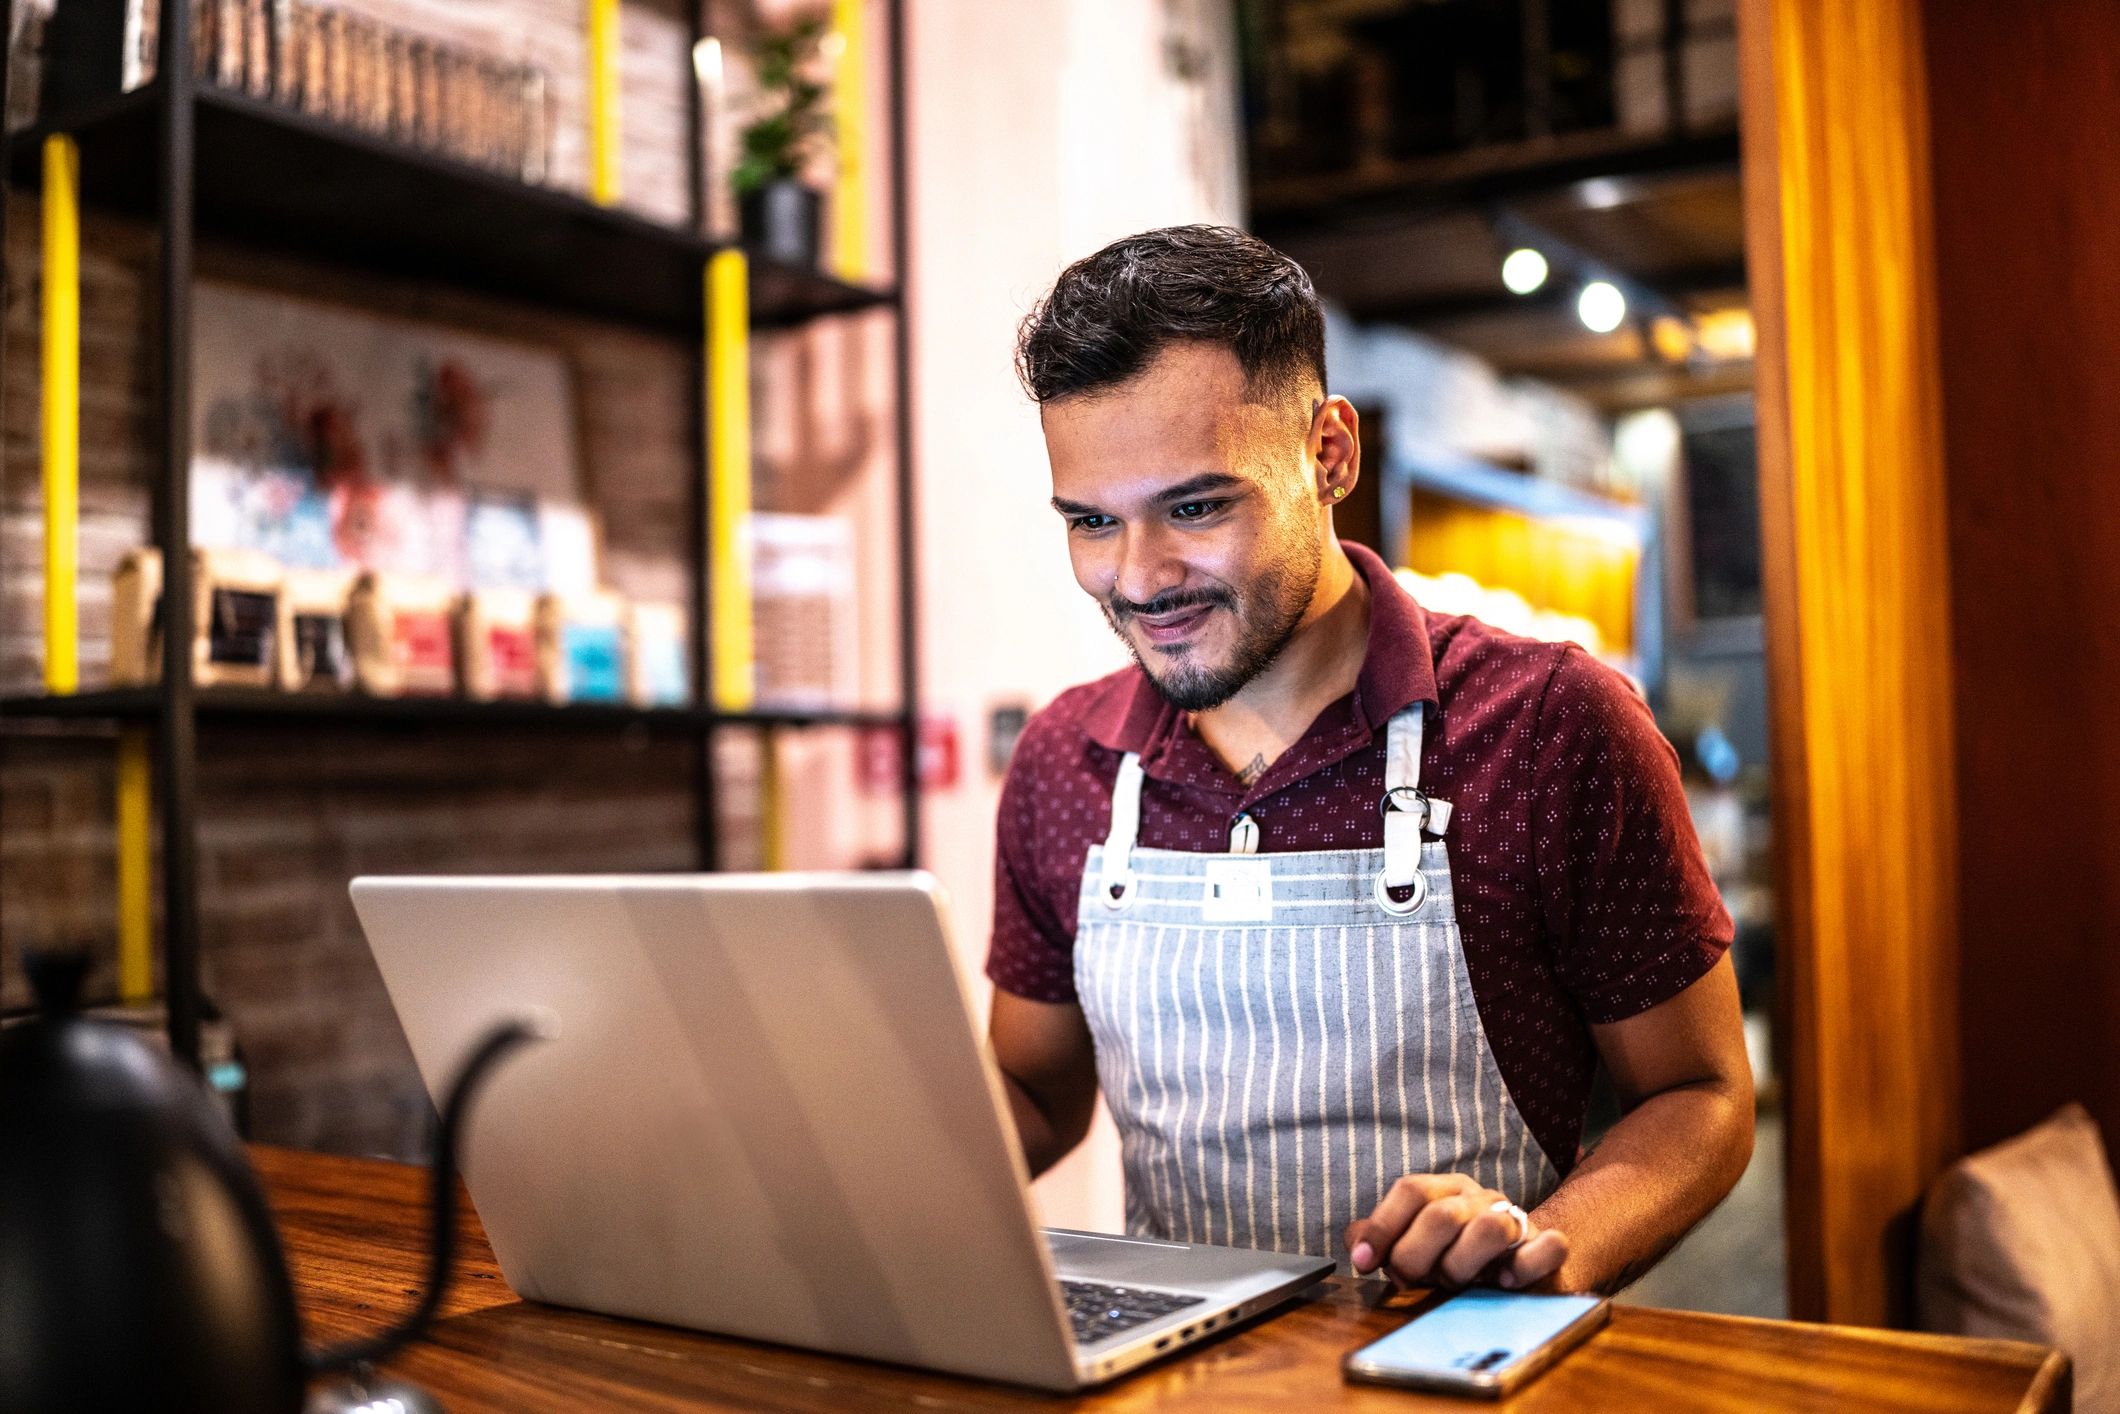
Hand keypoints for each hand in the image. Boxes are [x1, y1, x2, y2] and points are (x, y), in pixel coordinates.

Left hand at [1342, 1174, 1569, 1290]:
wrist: (1523, 1262)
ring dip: (1464, 1265)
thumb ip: (1381, 1240)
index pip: (1412, 1190)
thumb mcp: (1414, 1244)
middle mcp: (1480, 1199)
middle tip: (1412, 1281)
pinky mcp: (1546, 1249)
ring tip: (1457, 1283)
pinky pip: (1550, 1246)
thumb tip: (1355, 1245)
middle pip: (1442, 1215)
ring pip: (1491, 1229)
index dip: (1382, 1227)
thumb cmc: (1456, 1254)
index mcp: (1446, 1190)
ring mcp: (1516, 1221)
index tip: (1364, 1264)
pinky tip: (1506, 1282)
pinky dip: (1526, 1266)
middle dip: (1416, 1256)